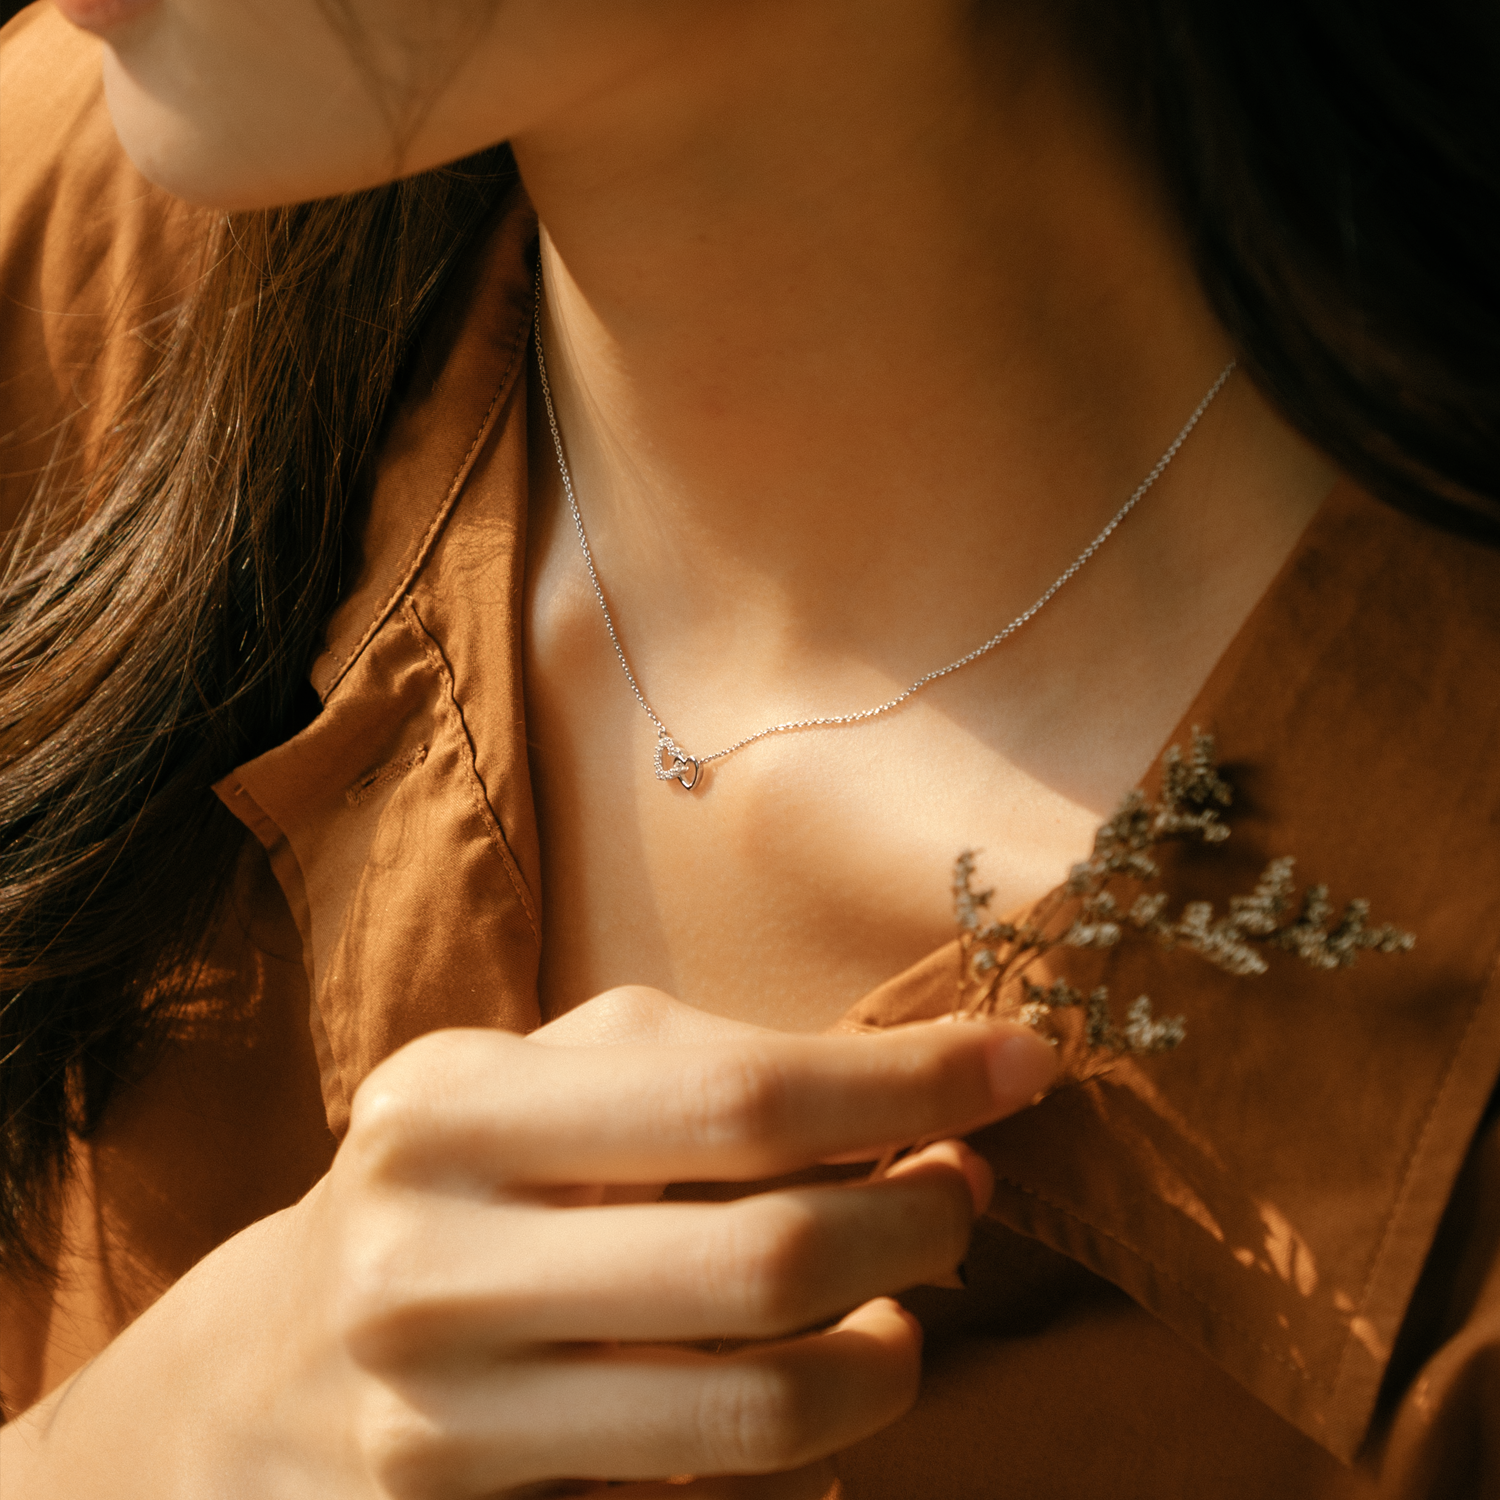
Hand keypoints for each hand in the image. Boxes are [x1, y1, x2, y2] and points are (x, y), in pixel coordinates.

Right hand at [2, 989, 1056, 1498]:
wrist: (261, 1374)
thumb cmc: (450, 1188)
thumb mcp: (536, 1086)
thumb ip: (704, 1078)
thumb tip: (926, 1117)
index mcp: (454, 1109)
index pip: (740, 1096)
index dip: (909, 1083)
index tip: (1027, 1063)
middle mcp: (432, 1263)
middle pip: (767, 1259)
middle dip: (917, 1223)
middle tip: (961, 1197)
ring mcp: (444, 1423)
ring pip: (761, 1412)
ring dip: (889, 1355)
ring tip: (903, 1308)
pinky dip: (813, 1448)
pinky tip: (825, 1388)